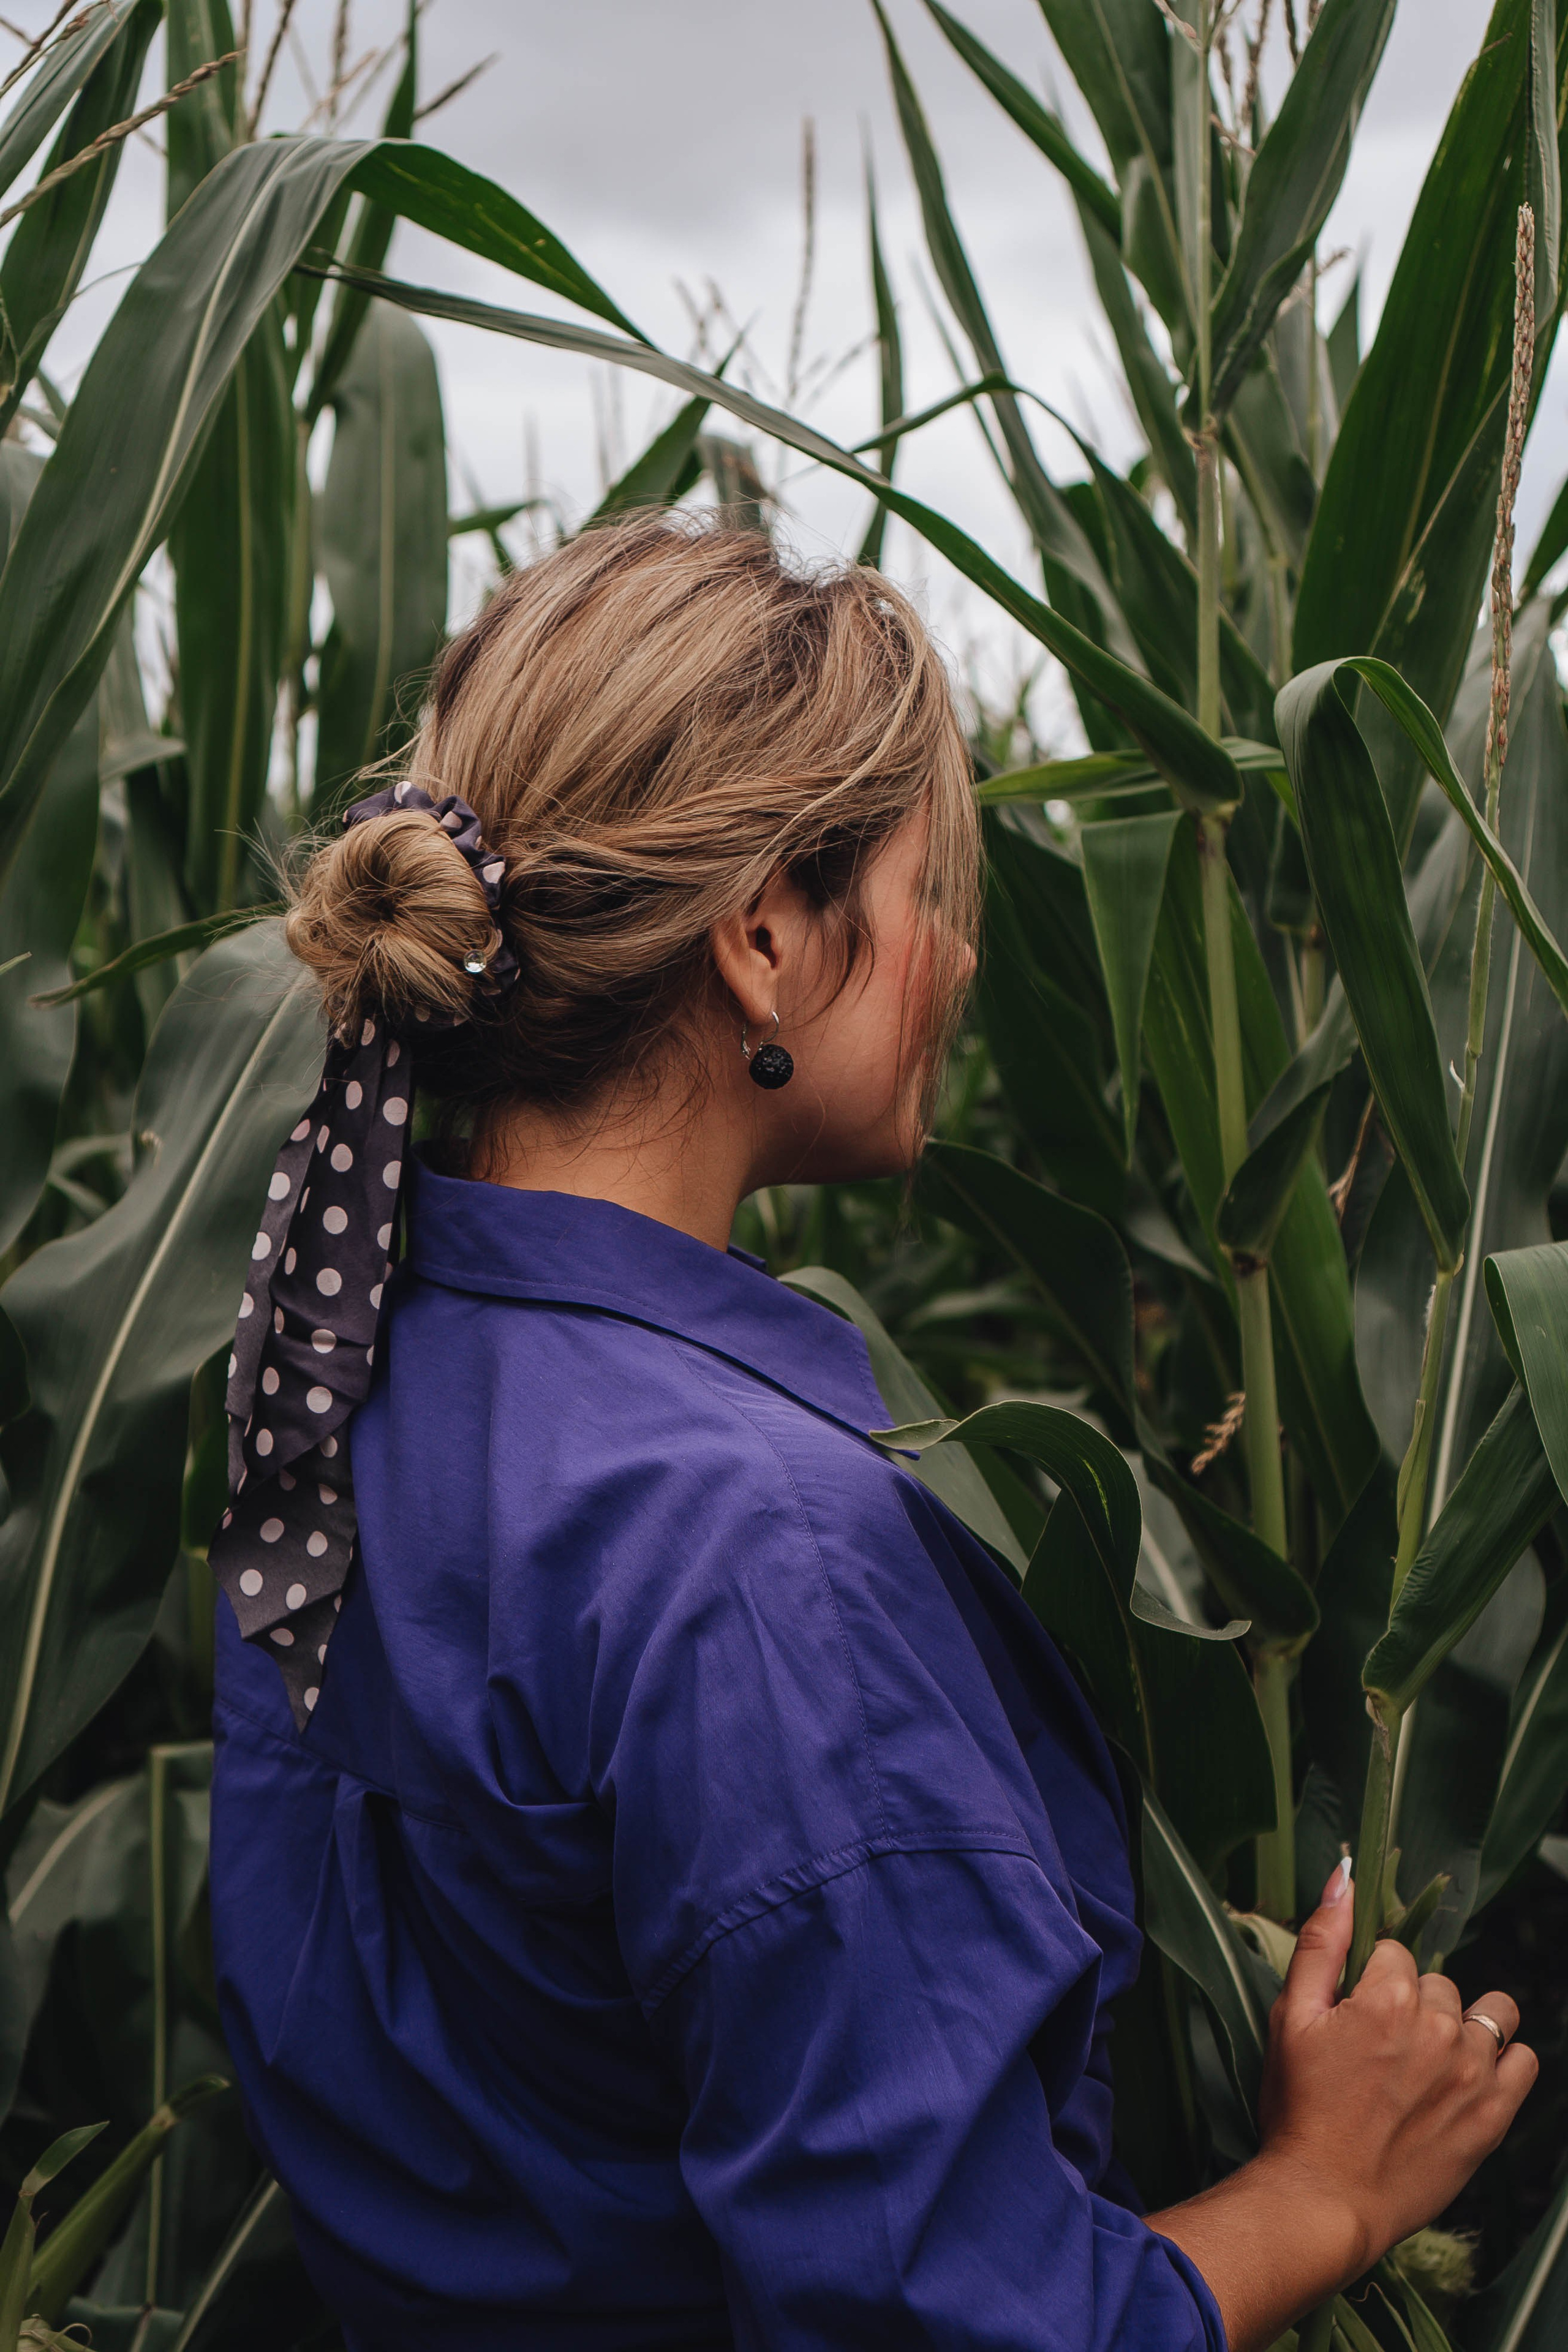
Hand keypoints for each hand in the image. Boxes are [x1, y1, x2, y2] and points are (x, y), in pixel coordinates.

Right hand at [1146, 1862, 1536, 2351]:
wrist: (1326, 2198)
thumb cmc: (1300, 2108)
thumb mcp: (1290, 2017)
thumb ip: (1320, 1942)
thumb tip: (1343, 1876)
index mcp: (1387, 1997)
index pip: (1393, 1954)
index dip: (1369, 1983)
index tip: (1355, 2018)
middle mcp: (1439, 2027)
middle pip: (1438, 1984)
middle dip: (1413, 2005)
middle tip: (1382, 2053)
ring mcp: (1472, 2073)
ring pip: (1489, 2014)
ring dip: (1464, 2027)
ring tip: (1431, 2062)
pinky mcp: (1493, 2116)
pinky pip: (1523, 2062)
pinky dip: (1501, 2063)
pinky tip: (1464, 2081)